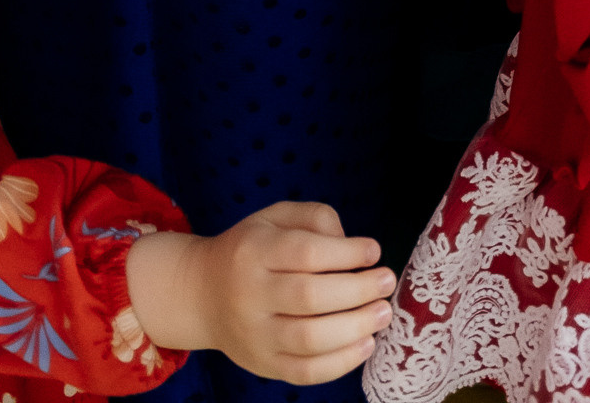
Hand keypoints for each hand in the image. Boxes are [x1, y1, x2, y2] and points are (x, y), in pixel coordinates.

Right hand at [125, 204, 393, 385]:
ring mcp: (256, 337)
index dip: (346, 252)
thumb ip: (316, 219)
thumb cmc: (252, 249)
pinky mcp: (263, 366)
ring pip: (308, 340)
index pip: (306, 253)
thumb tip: (351, 244)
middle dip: (358, 290)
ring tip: (383, 313)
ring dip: (355, 328)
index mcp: (255, 252)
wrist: (202, 294)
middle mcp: (252, 296)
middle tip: (387, 283)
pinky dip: (339, 363)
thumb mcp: (277, 217)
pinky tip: (365, 345)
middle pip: (310, 298)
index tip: (374, 250)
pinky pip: (304, 372)